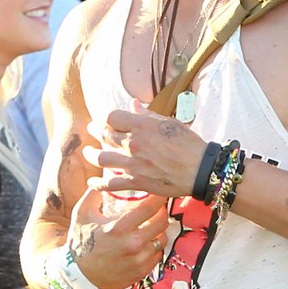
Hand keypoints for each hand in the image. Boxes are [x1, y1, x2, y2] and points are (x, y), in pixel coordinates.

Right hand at [67, 185, 171, 288]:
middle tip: (156, 208)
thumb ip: (93, 194)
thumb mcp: (81, 215)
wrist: (79, 275)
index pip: (151, 207)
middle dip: (161, 212)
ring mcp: (139, 259)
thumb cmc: (80, 243)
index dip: (158, 197)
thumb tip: (104, 179)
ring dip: (158, 230)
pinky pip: (157, 254)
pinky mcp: (142, 271)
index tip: (157, 193)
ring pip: (162, 238)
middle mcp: (133, 244)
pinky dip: (153, 246)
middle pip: (162, 222)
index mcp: (119, 227)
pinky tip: (145, 243)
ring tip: (150, 226)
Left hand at [84, 106, 204, 198]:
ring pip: (102, 158)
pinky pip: (112, 184)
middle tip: (91, 130)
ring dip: (91, 154)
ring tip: (87, 152)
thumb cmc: (189, 144)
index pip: (112, 117)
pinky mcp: (137, 182)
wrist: (200, 170)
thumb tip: (133, 104)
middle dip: (95, 130)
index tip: (107, 119)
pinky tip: (91, 183)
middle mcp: (134, 144)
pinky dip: (99, 185)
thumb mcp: (169, 123)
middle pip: (104, 135)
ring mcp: (133, 164)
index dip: (108, 117)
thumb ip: (147, 115)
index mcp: (142, 126)